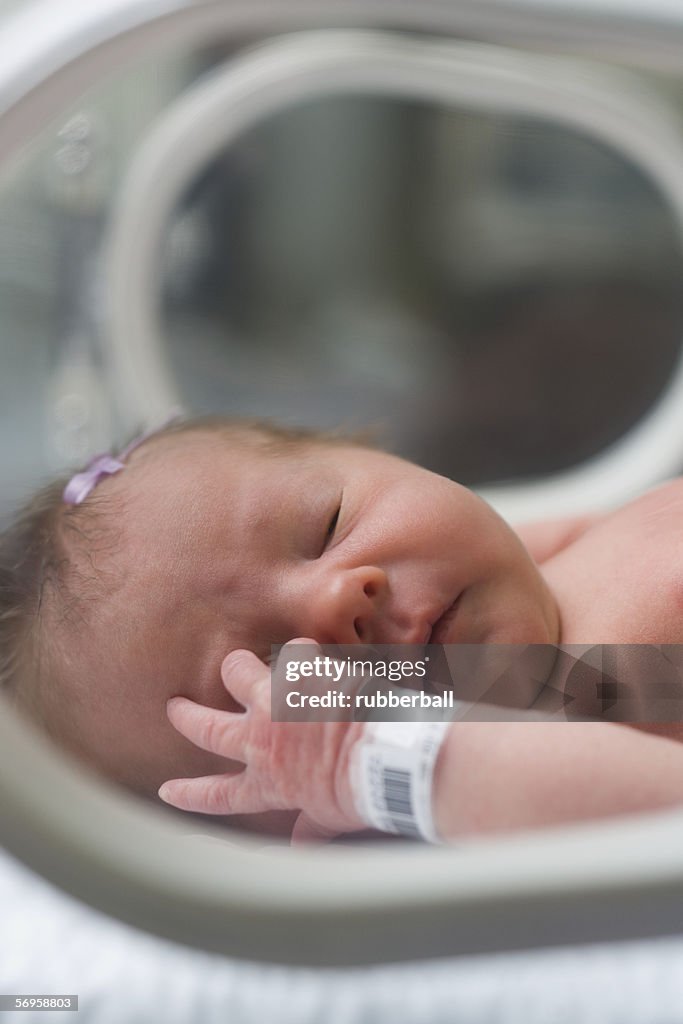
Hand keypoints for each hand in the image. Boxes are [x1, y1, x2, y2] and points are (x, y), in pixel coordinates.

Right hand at [158, 639, 365, 842]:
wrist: (386, 755)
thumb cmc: (362, 791)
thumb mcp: (332, 815)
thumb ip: (313, 827)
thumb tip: (302, 845)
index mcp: (269, 783)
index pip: (220, 795)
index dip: (191, 794)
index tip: (168, 790)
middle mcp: (261, 742)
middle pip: (208, 728)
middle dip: (186, 717)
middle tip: (174, 707)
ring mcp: (276, 702)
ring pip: (235, 672)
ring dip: (237, 667)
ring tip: (240, 664)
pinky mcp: (298, 673)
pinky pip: (292, 651)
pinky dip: (302, 653)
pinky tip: (312, 655)